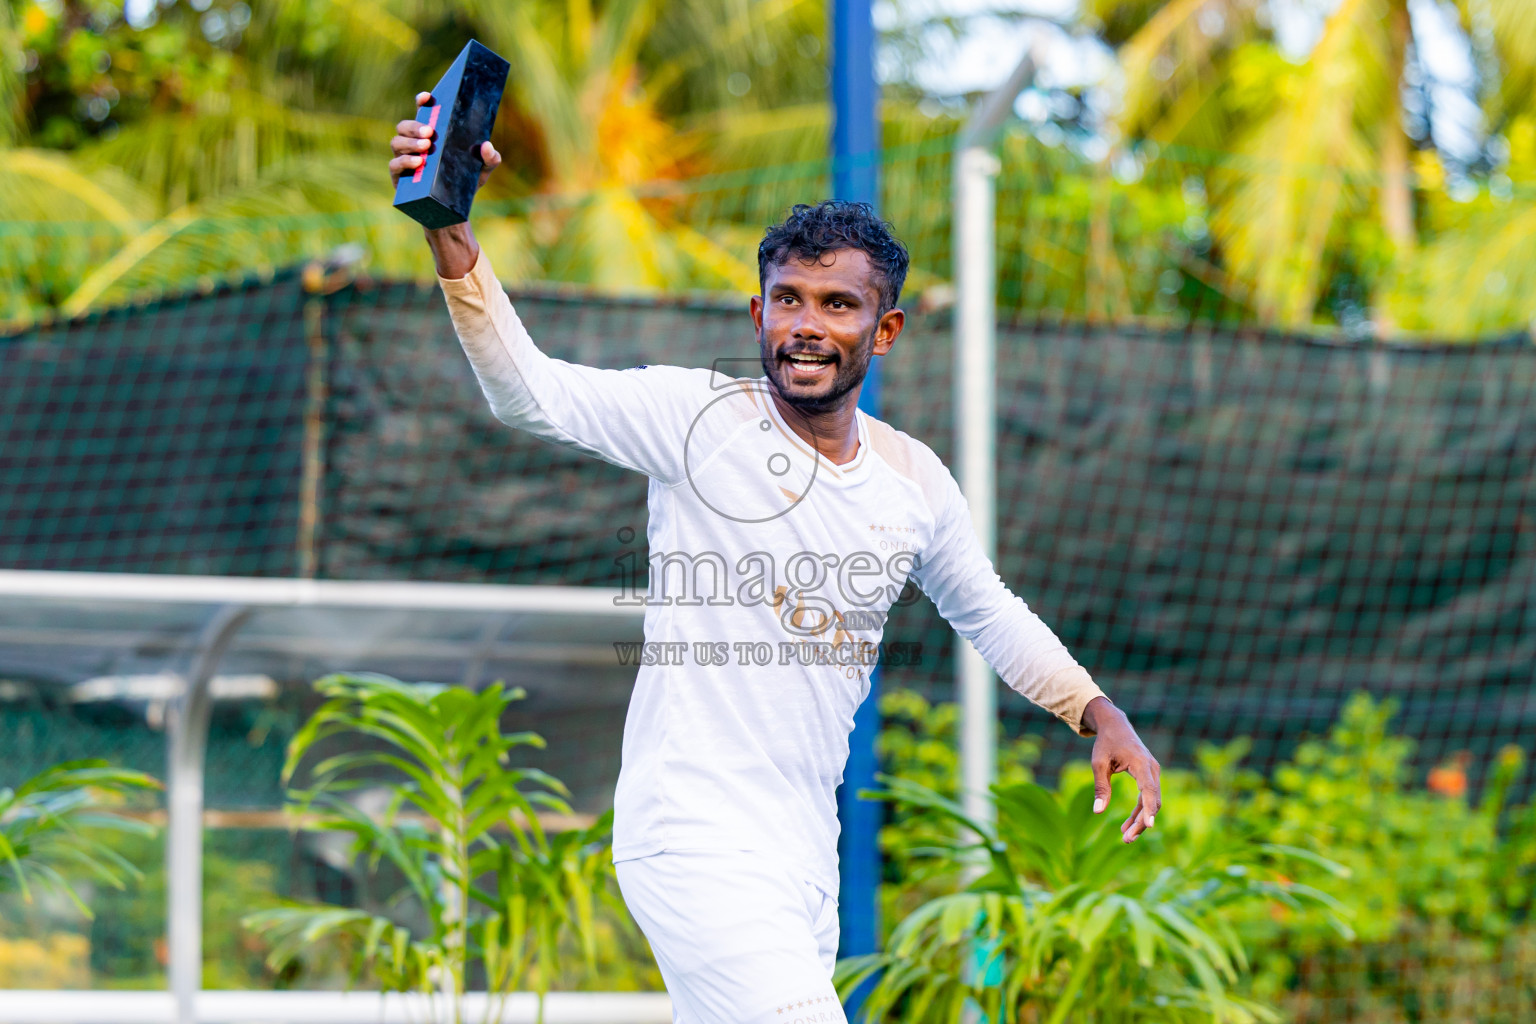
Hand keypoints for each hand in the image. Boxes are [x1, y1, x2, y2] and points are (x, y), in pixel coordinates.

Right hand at [389, 91, 500, 278]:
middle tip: (430, 133)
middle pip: (405, 126)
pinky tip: (419, 163)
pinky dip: (404, 161)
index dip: (422, 101)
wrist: (451, 214)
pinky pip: (394, 165)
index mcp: (431, 135)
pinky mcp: (399, 177)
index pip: (423, 112)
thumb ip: (490, 159)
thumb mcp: (481, 171)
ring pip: (396, 142)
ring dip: (409, 142)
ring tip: (426, 148)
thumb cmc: (464, 185)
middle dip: (415, 126)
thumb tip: (487, 146)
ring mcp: (403, 159)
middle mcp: (414, 143)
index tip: (427, 97)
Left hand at [1082, 696, 1161, 842]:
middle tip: (1126, 840)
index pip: (1149, 790)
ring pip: (1151, 802)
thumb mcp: (1098, 763)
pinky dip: (1139, 812)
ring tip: (1126, 837)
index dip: (1150, 809)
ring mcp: (1152, 773)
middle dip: (1142, 822)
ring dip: (1140, 820)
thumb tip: (1098, 811)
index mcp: (1141, 764)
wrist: (1115, 725)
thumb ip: (1101, 786)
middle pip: (1153, 801)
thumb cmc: (1106, 743)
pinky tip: (1127, 826)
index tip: (1150, 826)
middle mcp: (1151, 769)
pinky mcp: (1148, 776)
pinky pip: (1147, 798)